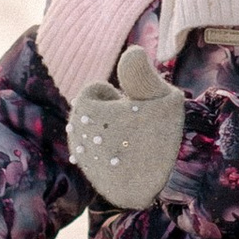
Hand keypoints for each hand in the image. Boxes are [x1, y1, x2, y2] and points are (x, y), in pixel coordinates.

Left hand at [68, 43, 186, 206]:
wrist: (160, 188)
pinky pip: (101, 155)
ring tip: (137, 146)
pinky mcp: (92, 178)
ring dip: (114, 134)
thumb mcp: (163, 98)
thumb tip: (132, 50)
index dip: (118, 96)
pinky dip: (114, 155)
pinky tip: (133, 162)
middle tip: (137, 128)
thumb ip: (142, 73)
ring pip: (98, 133)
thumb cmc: (163, 138)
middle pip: (95, 112)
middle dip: (114, 116)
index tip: (134, 110)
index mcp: (85, 110)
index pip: (96, 90)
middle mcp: (76, 135)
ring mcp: (83, 159)